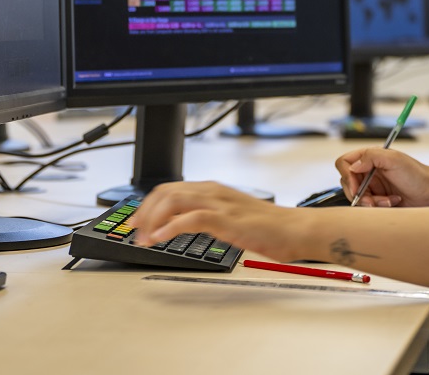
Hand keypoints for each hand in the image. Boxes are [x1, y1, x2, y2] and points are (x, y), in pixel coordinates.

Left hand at [129, 181, 304, 262]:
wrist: (294, 230)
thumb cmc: (267, 226)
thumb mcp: (229, 216)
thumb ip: (207, 216)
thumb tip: (182, 225)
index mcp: (212, 189)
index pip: (169, 188)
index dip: (147, 204)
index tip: (136, 222)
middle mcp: (213, 192)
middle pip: (166, 191)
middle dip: (144, 211)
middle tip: (134, 231)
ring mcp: (220, 204)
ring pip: (174, 200)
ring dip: (152, 219)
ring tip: (144, 238)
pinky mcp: (227, 220)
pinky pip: (191, 218)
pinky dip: (170, 227)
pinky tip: (160, 238)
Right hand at [336, 148, 428, 206]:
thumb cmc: (417, 174)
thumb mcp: (394, 160)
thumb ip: (371, 157)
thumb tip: (352, 166)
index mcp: (370, 157)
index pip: (344, 163)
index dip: (346, 175)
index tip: (355, 186)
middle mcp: (369, 170)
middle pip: (347, 183)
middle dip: (359, 194)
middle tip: (372, 200)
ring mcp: (373, 185)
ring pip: (357, 197)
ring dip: (371, 201)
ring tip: (389, 201)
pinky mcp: (378, 199)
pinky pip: (367, 206)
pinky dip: (378, 206)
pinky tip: (393, 202)